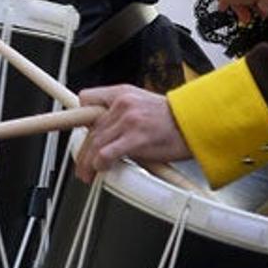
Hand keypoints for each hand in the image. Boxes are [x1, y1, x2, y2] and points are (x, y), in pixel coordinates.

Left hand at [73, 86, 191, 180]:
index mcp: (122, 93)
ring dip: (88, 163)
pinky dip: (100, 164)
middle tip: (82, 165)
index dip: (77, 116)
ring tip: (88, 174)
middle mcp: (122, 104)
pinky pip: (106, 154)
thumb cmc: (172, 121)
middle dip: (83, 151)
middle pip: (89, 129)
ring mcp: (129, 120)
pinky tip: (102, 170)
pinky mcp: (135, 138)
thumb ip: (120, 114)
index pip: (86, 98)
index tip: (71, 131)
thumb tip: (103, 133)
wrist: (195, 125)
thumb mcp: (142, 105)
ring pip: (95, 143)